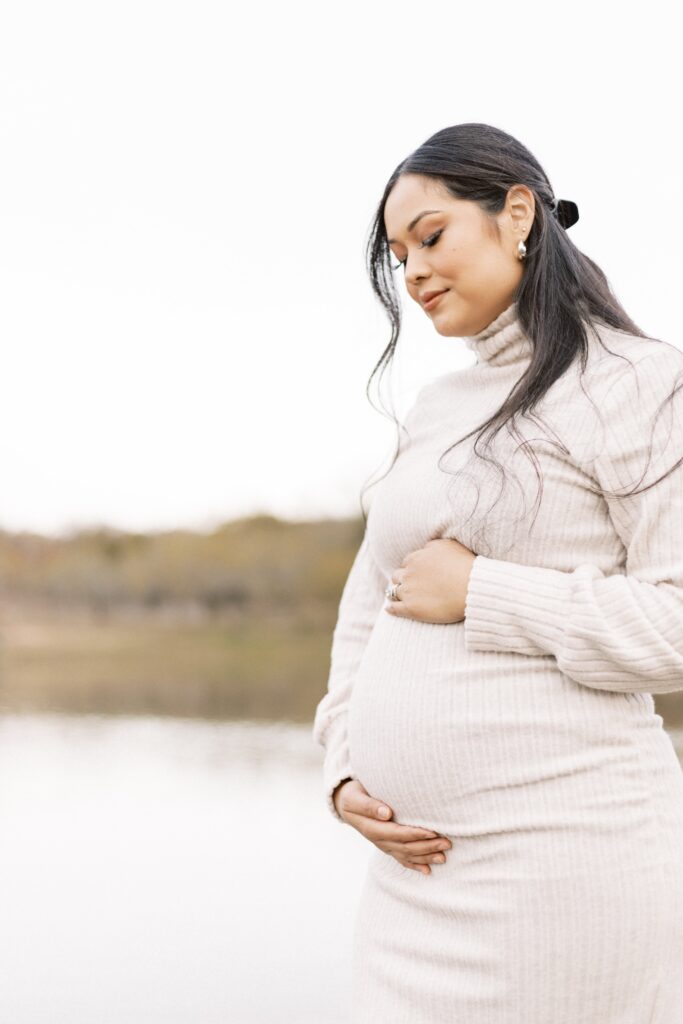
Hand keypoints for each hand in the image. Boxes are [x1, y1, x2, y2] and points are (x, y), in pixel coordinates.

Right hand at [332, 778, 451, 874]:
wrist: (344, 804)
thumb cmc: (353, 796)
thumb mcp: (355, 797)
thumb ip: (369, 805)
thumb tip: (386, 813)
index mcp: (371, 828)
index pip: (397, 833)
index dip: (415, 834)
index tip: (433, 832)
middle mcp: (378, 840)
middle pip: (406, 846)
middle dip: (427, 846)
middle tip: (447, 843)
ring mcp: (383, 845)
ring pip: (406, 855)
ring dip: (425, 857)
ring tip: (443, 857)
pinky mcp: (386, 846)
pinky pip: (401, 859)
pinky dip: (415, 865)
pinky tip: (427, 870)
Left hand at [385, 537, 476, 623]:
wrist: (472, 587)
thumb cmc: (466, 566)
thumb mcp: (449, 545)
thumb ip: (433, 546)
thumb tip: (426, 548)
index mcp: (417, 558)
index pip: (408, 562)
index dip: (413, 568)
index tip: (418, 574)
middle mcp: (409, 572)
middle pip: (398, 575)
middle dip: (403, 579)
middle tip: (411, 585)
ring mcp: (408, 590)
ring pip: (394, 591)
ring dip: (397, 593)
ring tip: (400, 598)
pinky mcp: (411, 608)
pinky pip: (394, 608)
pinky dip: (391, 608)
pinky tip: (390, 609)